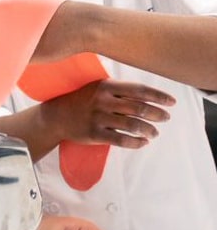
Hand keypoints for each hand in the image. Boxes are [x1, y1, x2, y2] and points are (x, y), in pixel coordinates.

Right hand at [43, 78, 175, 148]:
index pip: (139, 90)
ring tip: (155, 133)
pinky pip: (121, 140)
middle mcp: (103, 101)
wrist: (56, 116)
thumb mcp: (97, 87)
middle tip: (165, 118)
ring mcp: (98, 118)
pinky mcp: (94, 134)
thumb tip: (149, 95)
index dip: (159, 96)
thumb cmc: (81, 100)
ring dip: (149, 130)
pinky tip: (142, 143)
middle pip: (139, 108)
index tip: (172, 102)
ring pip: (133, 125)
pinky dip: (136, 143)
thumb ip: (120, 89)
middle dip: (157, 114)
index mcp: (106, 86)